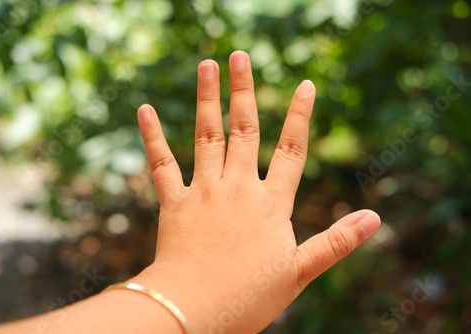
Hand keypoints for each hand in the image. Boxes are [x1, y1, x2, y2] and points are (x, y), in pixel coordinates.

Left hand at [132, 51, 379, 333]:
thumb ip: (337, 242)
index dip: (300, 116)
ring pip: (206, 135)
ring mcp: (204, 192)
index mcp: (271, 204)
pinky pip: (161, 164)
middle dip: (243, 90)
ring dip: (206, 98)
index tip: (305, 85)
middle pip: (245, 129)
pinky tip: (145, 109)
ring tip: (206, 65)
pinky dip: (153, 136)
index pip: (291, 150)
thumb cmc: (249, 296)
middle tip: (240, 55)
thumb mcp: (301, 271)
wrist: (195, 310)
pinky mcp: (174, 203)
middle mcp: (238, 188)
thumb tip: (375, 219)